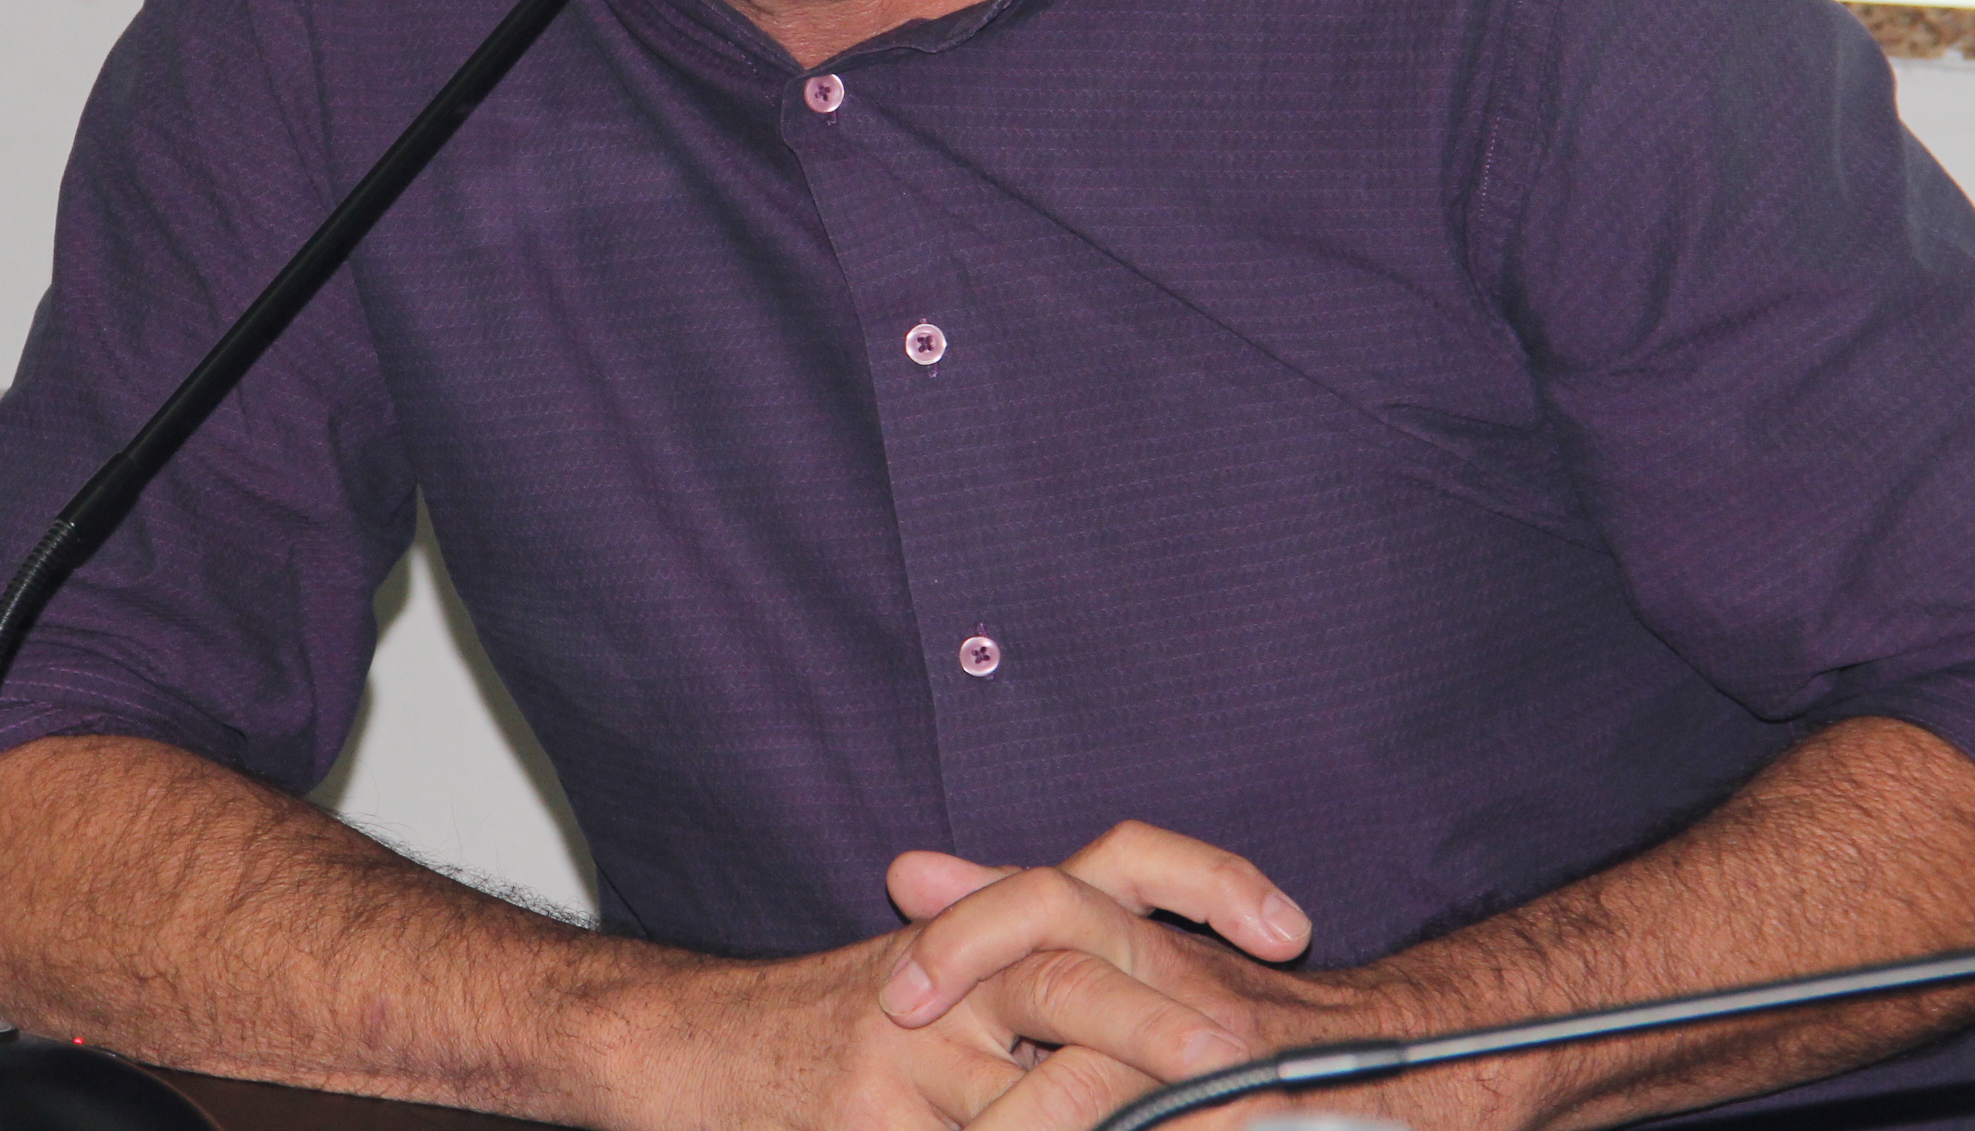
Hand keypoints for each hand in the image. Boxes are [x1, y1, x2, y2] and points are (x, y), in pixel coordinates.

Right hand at [631, 823, 1310, 1130]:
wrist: (688, 1051)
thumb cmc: (830, 1022)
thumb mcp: (937, 971)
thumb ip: (1034, 962)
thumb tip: (1189, 982)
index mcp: (983, 926)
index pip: (1109, 870)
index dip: (1202, 883)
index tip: (1286, 926)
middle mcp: (950, 977)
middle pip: (1073, 973)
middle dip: (1165, 1024)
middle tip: (1240, 1054)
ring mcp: (909, 1062)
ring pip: (1040, 1097)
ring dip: (1113, 1124)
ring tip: (1200, 1127)